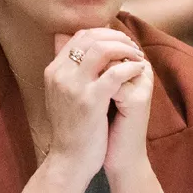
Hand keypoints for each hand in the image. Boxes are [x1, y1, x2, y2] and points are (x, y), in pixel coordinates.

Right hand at [41, 29, 145, 182]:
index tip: (119, 40)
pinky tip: (139, 70)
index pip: (78, 36)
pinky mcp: (91, 100)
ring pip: (102, 49)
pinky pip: (115, 73)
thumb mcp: (60, 95)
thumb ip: (66, 69)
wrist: (69, 160)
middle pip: (90, 37)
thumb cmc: (70, 129)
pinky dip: (131, 67)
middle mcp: (60, 74)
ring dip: (125, 48)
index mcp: (53, 71)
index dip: (102, 33)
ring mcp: (74, 86)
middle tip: (132, 45)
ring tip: (137, 56)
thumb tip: (66, 40)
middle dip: (116, 37)